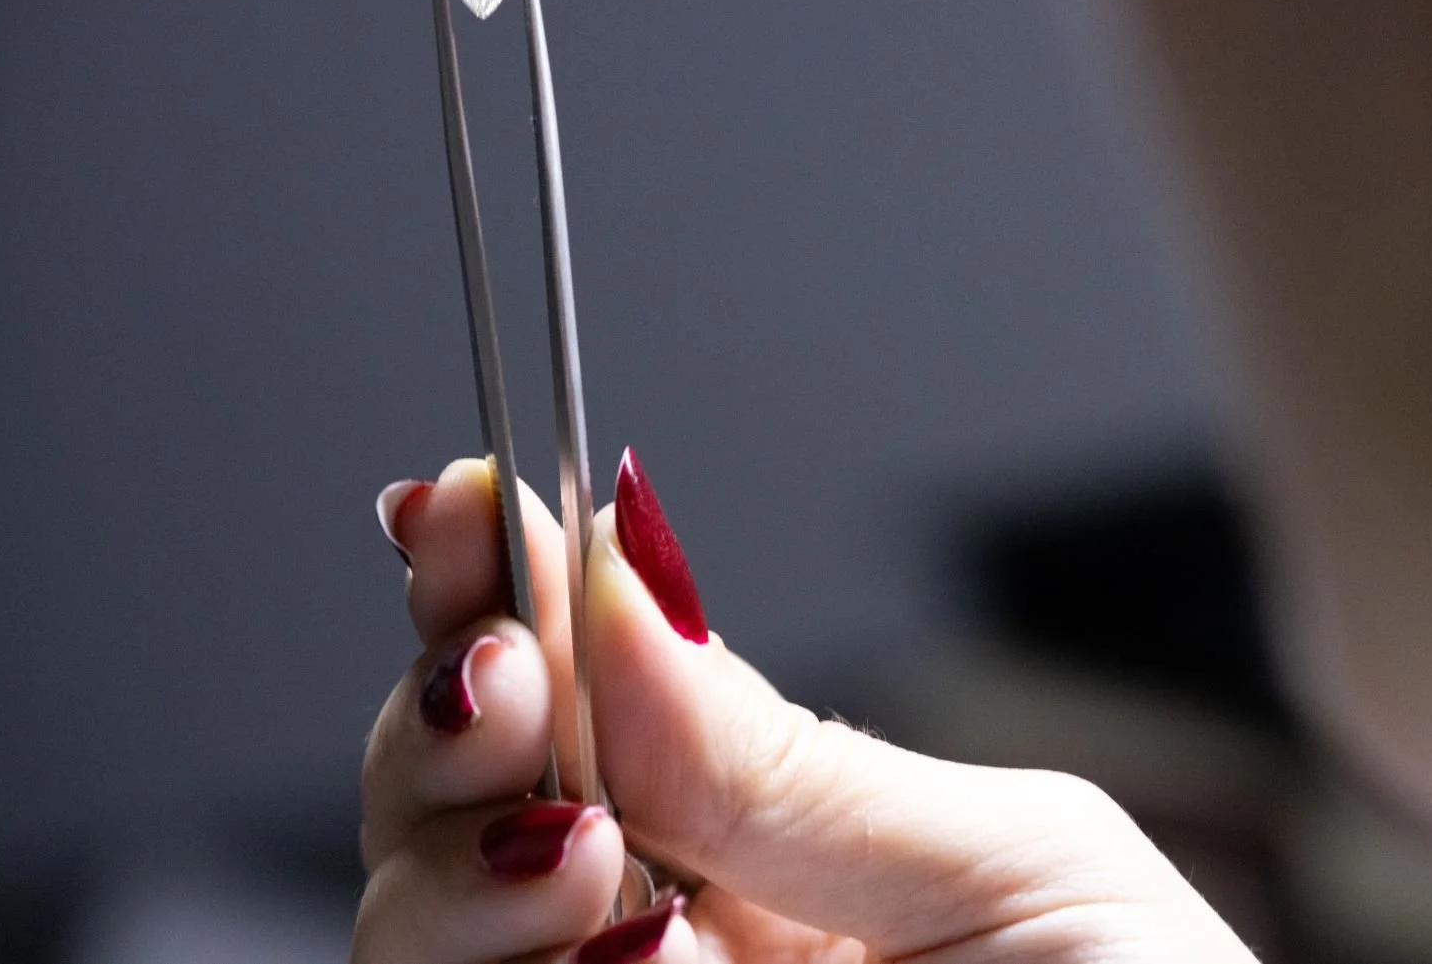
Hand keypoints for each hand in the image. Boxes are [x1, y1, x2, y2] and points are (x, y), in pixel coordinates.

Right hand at [353, 453, 1254, 962]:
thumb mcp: (1016, 869)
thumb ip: (795, 762)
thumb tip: (614, 575)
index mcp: (761, 839)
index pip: (581, 696)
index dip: (494, 594)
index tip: (457, 510)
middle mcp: (658, 940)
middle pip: (447, 811)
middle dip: (443, 730)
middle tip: (511, 700)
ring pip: (414, 939)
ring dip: (455, 880)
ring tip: (584, 865)